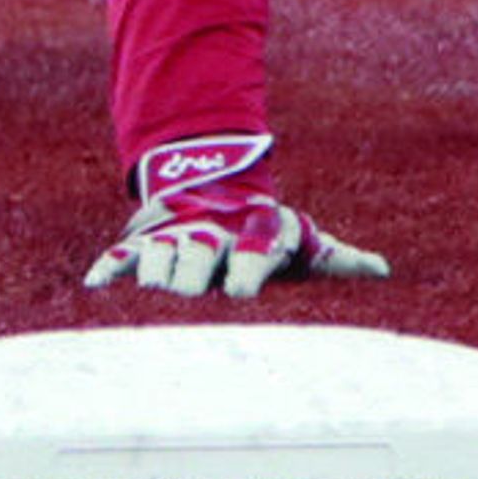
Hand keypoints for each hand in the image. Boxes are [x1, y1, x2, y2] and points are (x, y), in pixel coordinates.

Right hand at [86, 132, 389, 298]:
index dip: (246, 270)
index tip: (242, 293)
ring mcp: (173, 237)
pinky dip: (107, 268)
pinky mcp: (143, 241)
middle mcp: (209, 236)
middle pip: (198, 256)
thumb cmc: (265, 230)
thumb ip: (337, 259)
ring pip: (158, 255)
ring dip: (154, 272)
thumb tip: (383, 270)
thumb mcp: (302, 239)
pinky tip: (94, 286)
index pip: (249, 254)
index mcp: (249, 236)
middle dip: (193, 274)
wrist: (213, 182)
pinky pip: (120, 255)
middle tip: (190, 295)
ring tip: (152, 292)